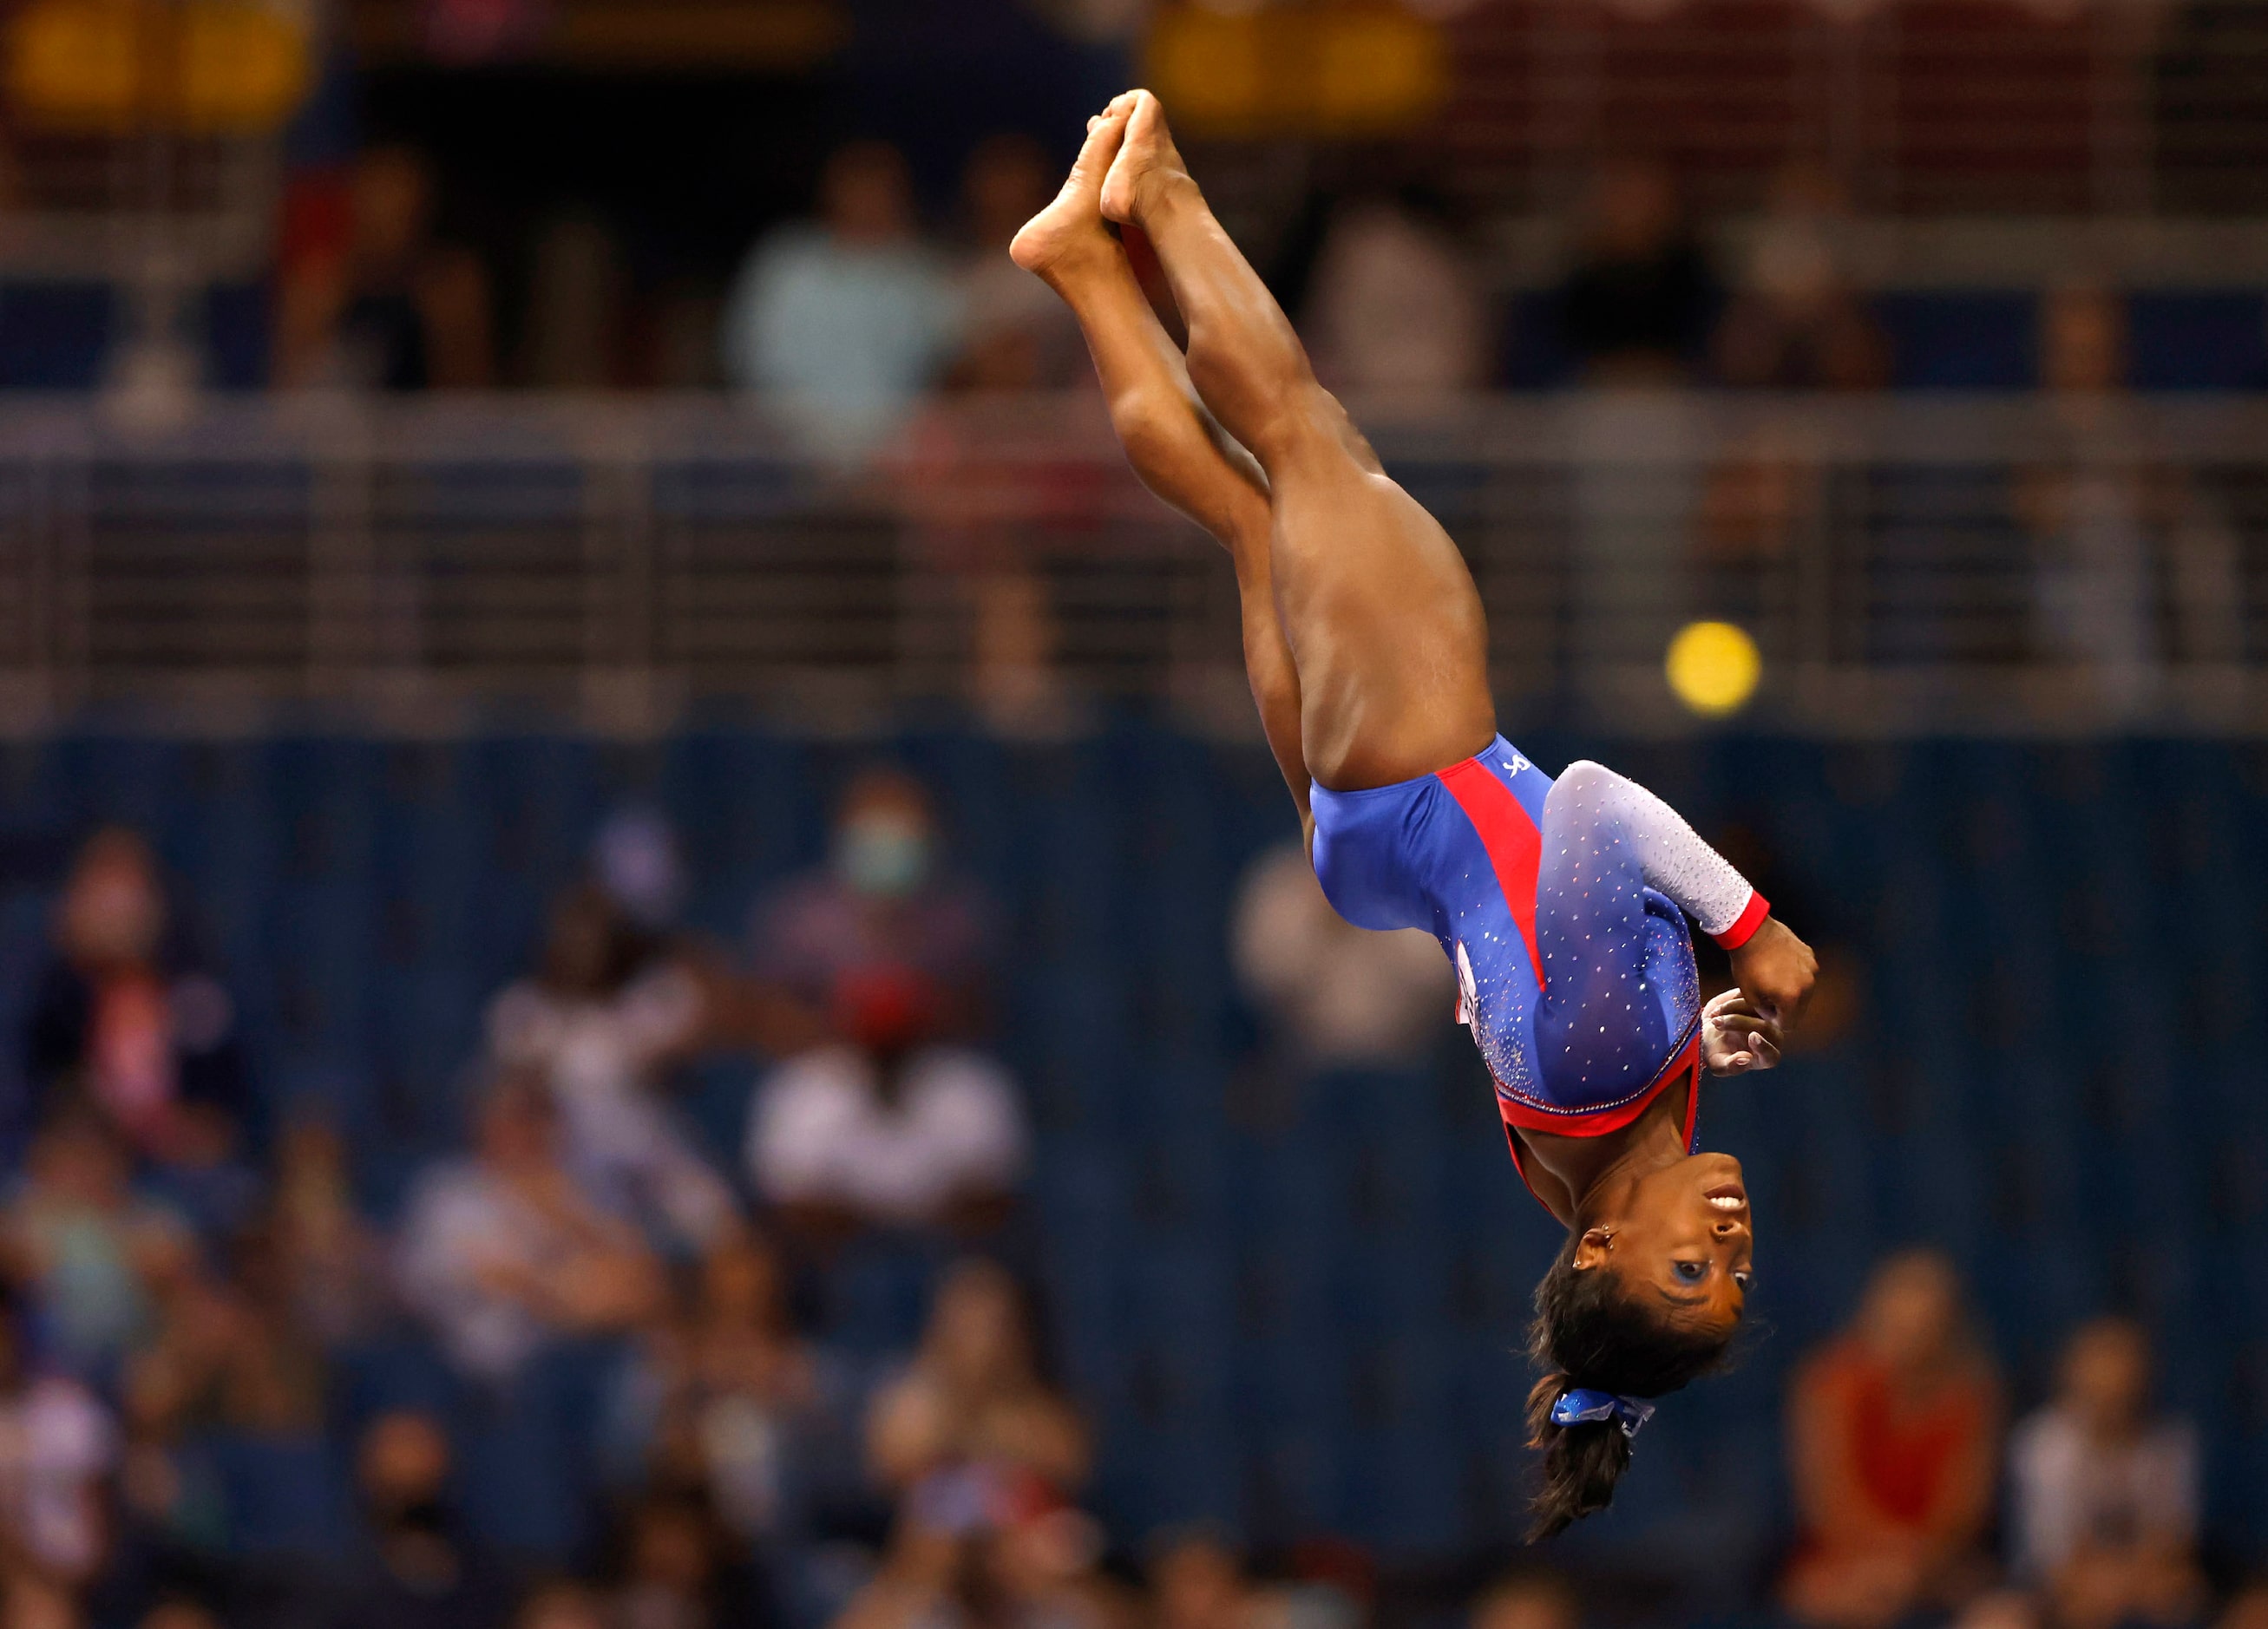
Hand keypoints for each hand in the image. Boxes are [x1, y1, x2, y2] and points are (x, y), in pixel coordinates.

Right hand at [1703, 988, 1783, 1074]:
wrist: (1706, 1031)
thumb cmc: (1714, 1051)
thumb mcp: (1717, 1064)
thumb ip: (1731, 1067)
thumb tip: (1745, 1059)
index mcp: (1765, 1058)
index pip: (1772, 1055)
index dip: (1764, 1047)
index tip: (1752, 1037)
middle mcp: (1771, 1038)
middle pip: (1765, 1028)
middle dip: (1738, 1023)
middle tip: (1717, 1023)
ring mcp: (1766, 1018)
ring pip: (1758, 1009)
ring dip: (1732, 1010)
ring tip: (1714, 1017)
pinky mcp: (1757, 1002)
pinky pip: (1750, 996)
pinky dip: (1731, 1001)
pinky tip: (1718, 1010)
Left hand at [1727, 914, 1815, 1030]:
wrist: (1750, 931)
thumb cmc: (1746, 964)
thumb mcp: (1749, 995)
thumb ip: (1764, 1011)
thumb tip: (1773, 1015)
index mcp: (1793, 998)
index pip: (1789, 1024)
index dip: (1776, 1022)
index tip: (1765, 1012)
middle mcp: (1808, 985)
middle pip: (1800, 1008)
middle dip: (1786, 1008)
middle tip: (1768, 998)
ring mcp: (1811, 968)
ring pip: (1805, 990)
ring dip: (1792, 991)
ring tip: (1773, 980)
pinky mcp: (1809, 955)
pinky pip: (1805, 972)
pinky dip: (1795, 974)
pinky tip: (1779, 966)